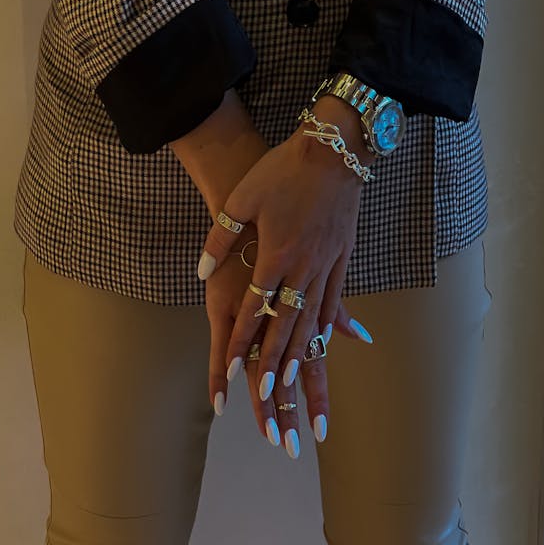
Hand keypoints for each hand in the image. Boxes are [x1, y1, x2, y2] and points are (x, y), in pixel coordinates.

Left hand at [200, 115, 369, 454]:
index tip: (230, 371)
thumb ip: (220, 238)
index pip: (254, 308)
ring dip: (301, 350)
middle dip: (274, 361)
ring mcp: (326, 263)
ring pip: (312, 317)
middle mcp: (303, 266)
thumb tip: (201, 270)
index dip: (241, 341)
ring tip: (293, 378)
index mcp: (276, 254)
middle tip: (267, 394)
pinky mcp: (342, 256)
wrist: (333, 150)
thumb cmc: (282, 171)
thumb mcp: (242, 199)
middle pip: (286, 323)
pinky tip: (328, 342)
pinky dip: (329, 325)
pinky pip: (335, 299)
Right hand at [205, 218, 366, 457]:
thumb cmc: (288, 233)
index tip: (321, 433)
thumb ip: (337, 310)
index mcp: (303, 314)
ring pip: (260, 370)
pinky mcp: (225, 306)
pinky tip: (221, 404)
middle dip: (292, 413)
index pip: (313, 367)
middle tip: (295, 449)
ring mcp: (252, 317)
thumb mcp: (320, 273)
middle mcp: (280, 320)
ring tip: (270, 438)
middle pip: (288, 378)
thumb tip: (361, 337)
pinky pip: (224, 350)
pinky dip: (224, 378)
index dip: (317, 399)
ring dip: (265, 405)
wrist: (252, 202)